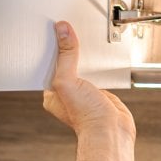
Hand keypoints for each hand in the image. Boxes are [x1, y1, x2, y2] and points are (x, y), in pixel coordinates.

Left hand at [42, 21, 135, 139]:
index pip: (48, 64)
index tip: (54, 31)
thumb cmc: (86, 116)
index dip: (51, 48)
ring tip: (84, 37)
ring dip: (85, 55)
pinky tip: (101, 54)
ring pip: (83, 66)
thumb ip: (66, 56)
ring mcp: (85, 91)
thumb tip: (63, 32)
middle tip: (69, 29)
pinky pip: (98, 71)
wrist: (112, 132)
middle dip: (68, 49)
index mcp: (52, 93)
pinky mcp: (101, 91)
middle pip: (66, 63)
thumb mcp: (68, 81)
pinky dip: (100, 63)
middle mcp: (67, 92)